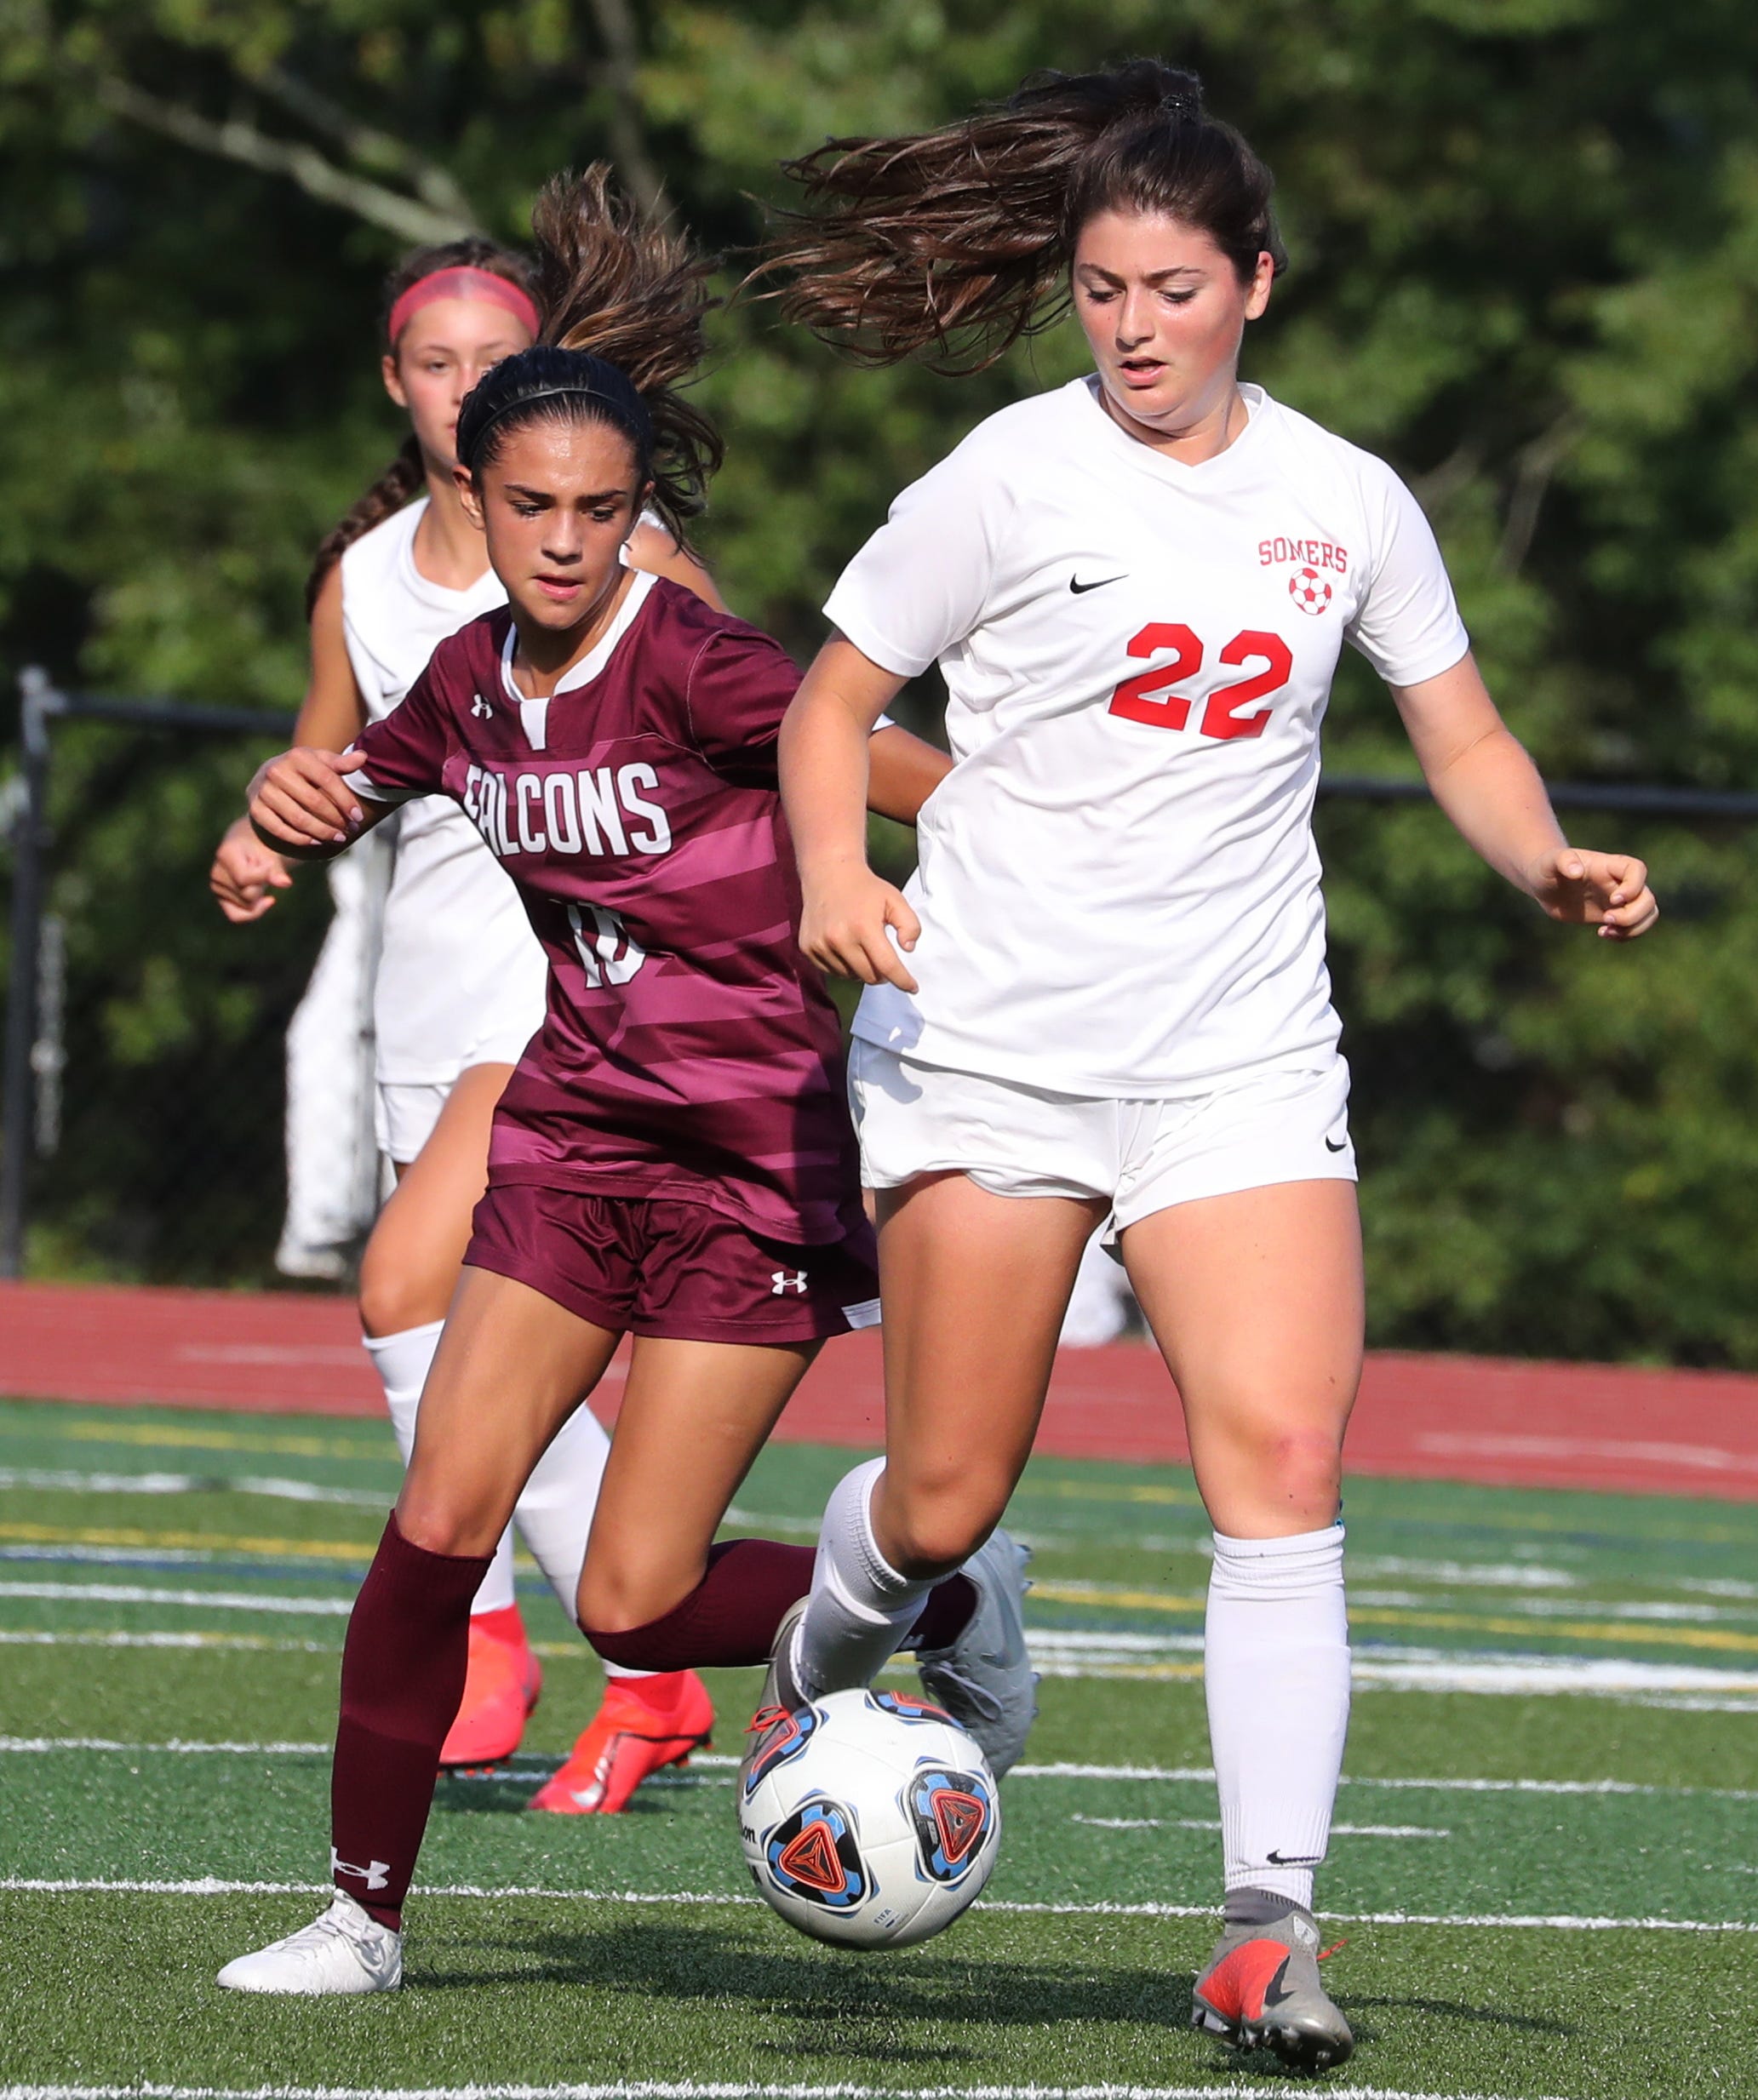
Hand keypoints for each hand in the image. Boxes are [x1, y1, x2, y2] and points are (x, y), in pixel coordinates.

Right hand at [209, 816, 292, 922]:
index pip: (245, 879)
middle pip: (248, 895)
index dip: (264, 876)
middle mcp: (216, 874)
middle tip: (261, 869)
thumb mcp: (270, 854)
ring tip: (257, 877)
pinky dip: (254, 912)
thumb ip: (276, 870)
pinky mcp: (222, 899)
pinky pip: (237, 916)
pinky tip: (267, 900)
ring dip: (259, 893)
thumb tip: (286, 883)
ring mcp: (217, 888)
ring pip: (247, 906)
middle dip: (262, 885)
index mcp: (225, 855)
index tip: (270, 864)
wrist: (251, 847)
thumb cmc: (262, 847)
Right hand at [248, 746, 369, 851]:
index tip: (358, 816)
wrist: (270, 773)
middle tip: (350, 830)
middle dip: (336, 819)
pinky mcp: (255, 809)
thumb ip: (341, 763)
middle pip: (314, 801)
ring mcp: (264, 791)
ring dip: (321, 832)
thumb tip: (363, 757)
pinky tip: (316, 841)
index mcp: (297, 756)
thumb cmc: (303, 769)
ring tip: (337, 838)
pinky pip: (279, 829)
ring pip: (298, 818)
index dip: (345, 800)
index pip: (327, 780)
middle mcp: (277, 771)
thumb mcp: (320, 761)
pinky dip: (300, 839)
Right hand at [798, 861, 921, 991]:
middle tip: (884, 958)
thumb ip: (910, 924)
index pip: (887, 966)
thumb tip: (908, 948)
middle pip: (869, 976)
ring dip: (862, 970)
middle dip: (882, 973)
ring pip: (850, 976)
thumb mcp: (895, 900)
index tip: (913, 988)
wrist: (828, 874)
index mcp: (863, 927)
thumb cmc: (866, 889)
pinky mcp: (808, 948)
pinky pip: (832, 971)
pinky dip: (844, 966)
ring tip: (863, 947)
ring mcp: (820, 945)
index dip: (903, 980)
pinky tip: (846, 947)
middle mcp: (839, 939)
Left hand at [1526, 846, 1658, 939]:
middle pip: (1647, 898)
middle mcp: (1618, 882)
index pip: (1637, 869)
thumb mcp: (1550, 862)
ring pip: (1648, 913)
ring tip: (1606, 931)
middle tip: (1606, 919)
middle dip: (1632, 914)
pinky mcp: (1611, 915)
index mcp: (1608, 866)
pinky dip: (1626, 935)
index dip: (1634, 886)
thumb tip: (1576, 871)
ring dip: (1634, 927)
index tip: (1614, 900)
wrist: (1543, 885)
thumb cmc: (1546, 868)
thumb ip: (1563, 861)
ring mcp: (1617, 900)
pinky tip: (1603, 934)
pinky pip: (1634, 926)